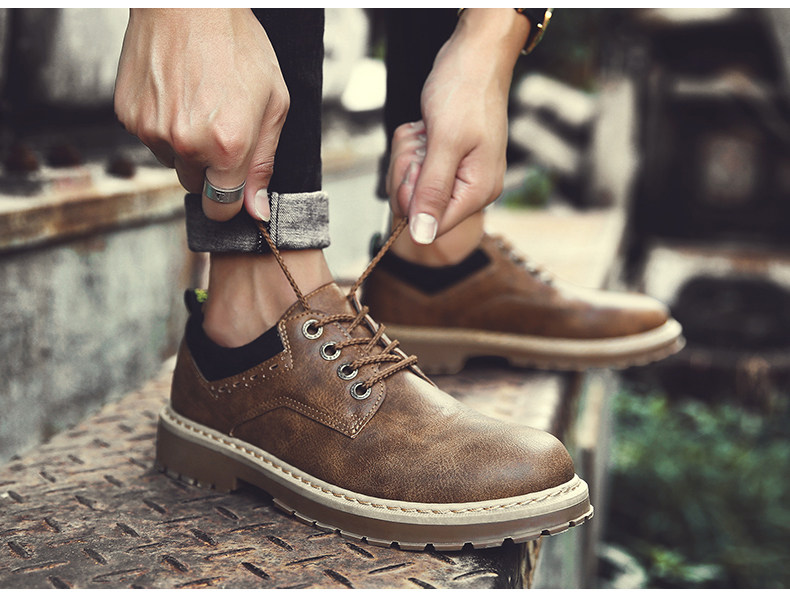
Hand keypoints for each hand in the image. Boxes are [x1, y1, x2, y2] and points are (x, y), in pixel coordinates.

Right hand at [114, 8, 287, 220]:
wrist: (187, 2)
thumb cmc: (237, 44)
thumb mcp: (274, 103)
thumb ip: (264, 162)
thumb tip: (256, 209)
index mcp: (228, 145)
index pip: (221, 208)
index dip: (229, 201)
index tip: (232, 189)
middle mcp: (186, 144)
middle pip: (196, 187)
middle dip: (209, 169)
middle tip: (220, 128)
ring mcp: (152, 131)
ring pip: (172, 162)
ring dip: (185, 146)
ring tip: (198, 103)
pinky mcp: (129, 116)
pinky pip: (149, 139)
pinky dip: (162, 126)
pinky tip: (176, 94)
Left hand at [387, 9, 529, 243]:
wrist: (474, 56)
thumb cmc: (465, 92)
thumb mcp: (445, 142)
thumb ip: (433, 191)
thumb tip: (422, 236)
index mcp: (478, 191)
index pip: (431, 226)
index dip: (412, 201)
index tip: (417, 164)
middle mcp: (471, 189)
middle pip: (417, 208)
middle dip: (408, 172)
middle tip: (422, 142)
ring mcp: (458, 175)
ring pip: (411, 186)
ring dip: (408, 155)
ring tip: (425, 131)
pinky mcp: (446, 160)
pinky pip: (415, 167)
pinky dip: (412, 146)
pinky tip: (424, 128)